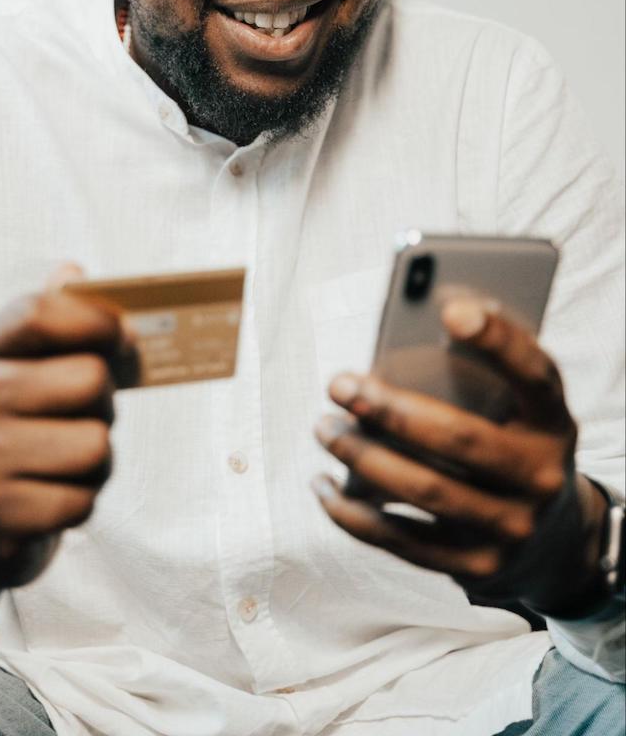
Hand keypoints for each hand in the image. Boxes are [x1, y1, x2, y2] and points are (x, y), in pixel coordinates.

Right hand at [0, 264, 133, 611]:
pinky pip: (83, 499)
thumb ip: (57, 316)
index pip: (40, 311)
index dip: (96, 318)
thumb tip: (73, 272)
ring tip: (65, 459)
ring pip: (96, 444)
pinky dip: (81, 500)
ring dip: (97, 457)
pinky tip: (51, 495)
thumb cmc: (25, 424)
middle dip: (105, 401)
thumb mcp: (29, 367)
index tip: (123, 336)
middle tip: (82, 414)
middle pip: (89, 378)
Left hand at [312, 297, 606, 616]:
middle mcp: (541, 477)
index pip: (534, 375)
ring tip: (324, 428)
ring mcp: (512, 528)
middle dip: (389, 410)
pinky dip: (353, 514)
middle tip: (338, 385)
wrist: (552, 540)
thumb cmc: (511, 443)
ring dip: (362, 457)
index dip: (498, 341)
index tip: (450, 309)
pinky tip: (323, 486)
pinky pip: (404, 541)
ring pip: (425, 491)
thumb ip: (479, 373)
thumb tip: (406, 334)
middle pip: (460, 439)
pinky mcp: (478, 566)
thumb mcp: (518, 409)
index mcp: (552, 422)